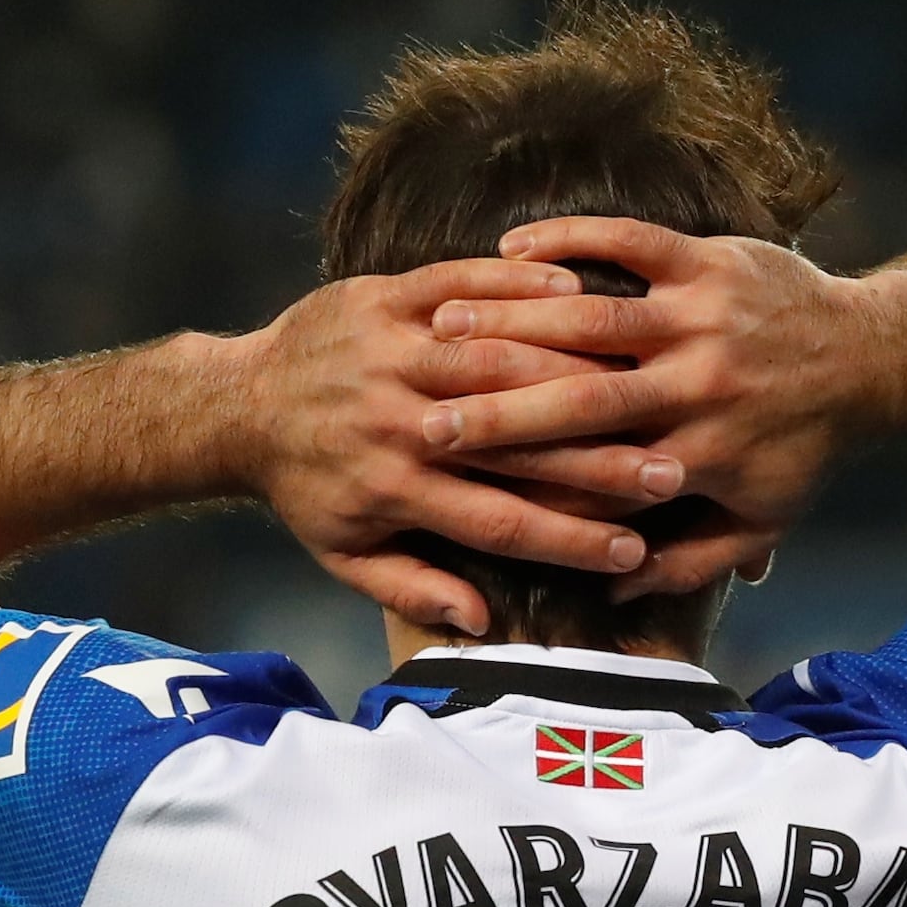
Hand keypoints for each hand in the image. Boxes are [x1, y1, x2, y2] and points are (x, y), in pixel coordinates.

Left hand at [229, 260, 683, 635]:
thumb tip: (479, 620)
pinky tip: (580, 294)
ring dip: (576, 370)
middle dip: (596, 459)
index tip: (635, 551)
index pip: (500, 521)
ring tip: (646, 379)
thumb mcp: (345, 554)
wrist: (238, 401)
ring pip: (497, 360)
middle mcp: (397, 423)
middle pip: (515, 443)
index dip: (570, 539)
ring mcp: (389, 355)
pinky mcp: (381, 299)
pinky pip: (459, 286)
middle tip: (669, 470)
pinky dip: (518, 287)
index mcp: (395, 490)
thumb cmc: (306, 487)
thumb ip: (412, 588)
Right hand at [415, 218, 883, 603]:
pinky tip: (510, 247)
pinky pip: (628, 241)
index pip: (596, 477)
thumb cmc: (803, 449)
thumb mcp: (758, 521)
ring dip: (513, 320)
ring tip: (442, 329)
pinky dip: (569, 239)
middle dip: (499, 410)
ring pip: (593, 316)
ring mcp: (700, 317)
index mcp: (698, 455)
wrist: (871, 356)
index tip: (463, 496)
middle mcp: (695, 387)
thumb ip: (686, 564)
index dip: (526, 487)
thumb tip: (610, 591)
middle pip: (581, 397)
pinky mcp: (707, 260)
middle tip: (422, 418)